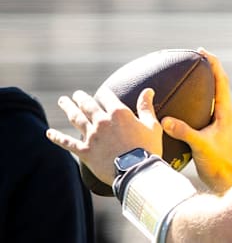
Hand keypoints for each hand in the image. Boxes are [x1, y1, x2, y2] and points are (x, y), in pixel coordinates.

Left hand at [46, 88, 163, 184]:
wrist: (137, 171)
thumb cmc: (148, 149)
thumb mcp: (152, 126)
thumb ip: (146, 107)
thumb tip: (148, 90)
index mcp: (119, 113)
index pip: (106, 96)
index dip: (103, 94)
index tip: (101, 94)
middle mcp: (102, 121)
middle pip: (87, 104)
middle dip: (80, 98)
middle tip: (76, 95)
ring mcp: (92, 136)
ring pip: (76, 118)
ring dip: (68, 108)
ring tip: (62, 101)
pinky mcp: (85, 151)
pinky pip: (67, 142)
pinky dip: (57, 137)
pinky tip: (49, 133)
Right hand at [161, 48, 231, 191]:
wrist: (226, 178)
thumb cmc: (219, 162)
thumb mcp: (200, 145)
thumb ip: (184, 132)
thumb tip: (165, 120)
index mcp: (225, 111)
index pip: (221, 80)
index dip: (213, 63)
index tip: (201, 51)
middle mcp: (224, 112)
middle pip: (219, 82)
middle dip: (208, 67)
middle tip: (195, 55)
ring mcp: (220, 120)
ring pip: (214, 94)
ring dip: (205, 81)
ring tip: (191, 72)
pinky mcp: (214, 128)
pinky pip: (207, 106)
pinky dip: (198, 98)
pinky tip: (185, 101)